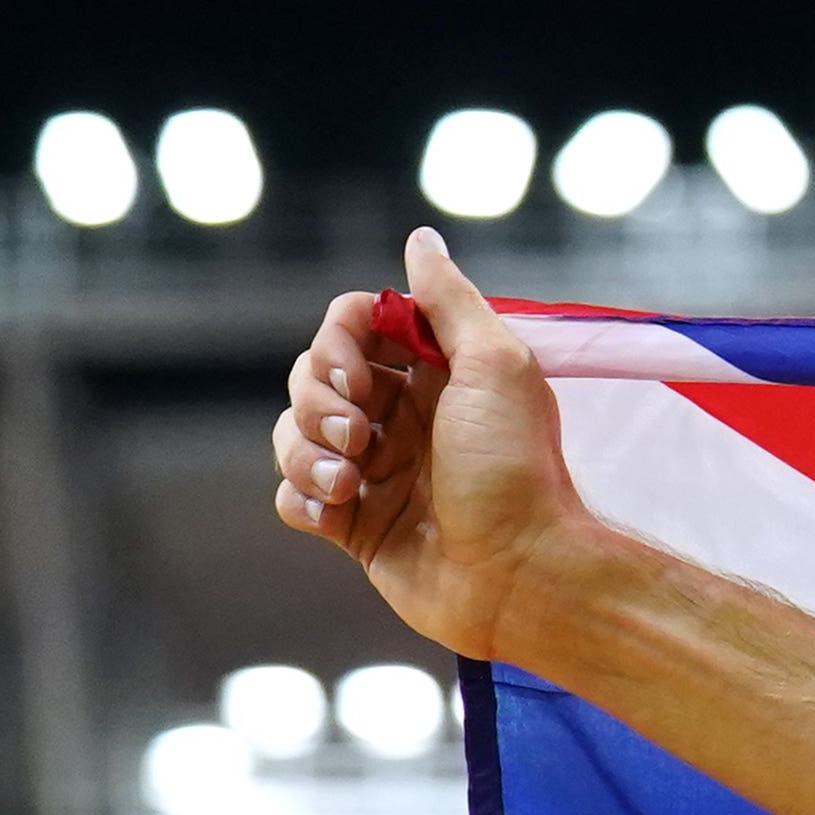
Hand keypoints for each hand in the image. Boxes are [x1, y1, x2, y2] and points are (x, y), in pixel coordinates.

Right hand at [267, 228, 592, 660]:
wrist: (521, 575)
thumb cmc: (515, 469)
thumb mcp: (495, 367)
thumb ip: (450, 302)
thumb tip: (420, 239)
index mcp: (436, 375)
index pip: (354, 325)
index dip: (339, 340)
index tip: (358, 371)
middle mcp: (403, 417)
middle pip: (313, 377)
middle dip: (318, 400)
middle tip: (360, 435)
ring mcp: (377, 471)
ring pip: (293, 435)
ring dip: (305, 453)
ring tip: (350, 482)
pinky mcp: (356, 524)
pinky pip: (293, 495)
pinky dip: (302, 497)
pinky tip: (336, 511)